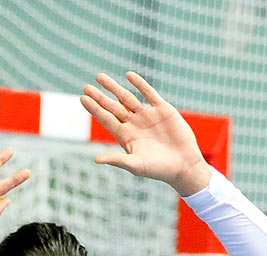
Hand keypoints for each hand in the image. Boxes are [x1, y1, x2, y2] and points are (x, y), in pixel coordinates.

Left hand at [81, 73, 210, 195]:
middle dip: (100, 96)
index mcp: (126, 136)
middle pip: (113, 106)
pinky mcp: (162, 110)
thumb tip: (95, 160)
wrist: (184, 165)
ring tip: (100, 77)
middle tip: (86, 86)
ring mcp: (147, 116)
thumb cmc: (159, 169)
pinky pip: (149, 93)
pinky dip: (139, 84)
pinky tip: (129, 75)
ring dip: (114, 87)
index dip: (94, 108)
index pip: (106, 119)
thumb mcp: (136, 165)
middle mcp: (134, 124)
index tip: (82, 98)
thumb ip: (116, 160)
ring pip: (127, 97)